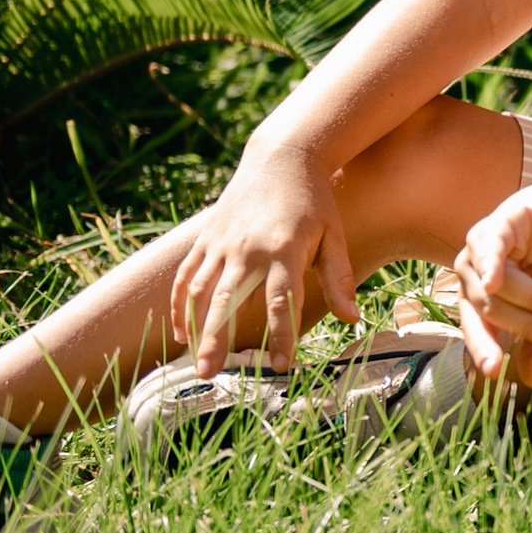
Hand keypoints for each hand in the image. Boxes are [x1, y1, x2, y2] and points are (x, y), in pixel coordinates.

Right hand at [170, 144, 358, 376]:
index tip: (281, 366)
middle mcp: (247, 248)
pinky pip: (185, 275)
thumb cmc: (314, 202)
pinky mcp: (206, 238)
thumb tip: (352, 319)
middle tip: (210, 373)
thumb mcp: (333, 237)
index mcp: (284, 250)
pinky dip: (179, 304)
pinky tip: (180, 332)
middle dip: (218, 338)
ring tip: (193, 362)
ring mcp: (222, 243)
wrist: (281, 158)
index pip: (282, 301)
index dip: (281, 335)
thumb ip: (339, 279)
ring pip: (199, 291)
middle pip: (227, 300)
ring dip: (194, 327)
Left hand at [454, 167, 531, 386]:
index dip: (484, 350)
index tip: (495, 375)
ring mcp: (479, 248)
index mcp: (481, 296)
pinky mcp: (497, 224)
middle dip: (525, 328)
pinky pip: (489, 249)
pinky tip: (495, 282)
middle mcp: (471, 273)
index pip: (476, 327)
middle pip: (488, 310)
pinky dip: (491, 266)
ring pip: (494, 288)